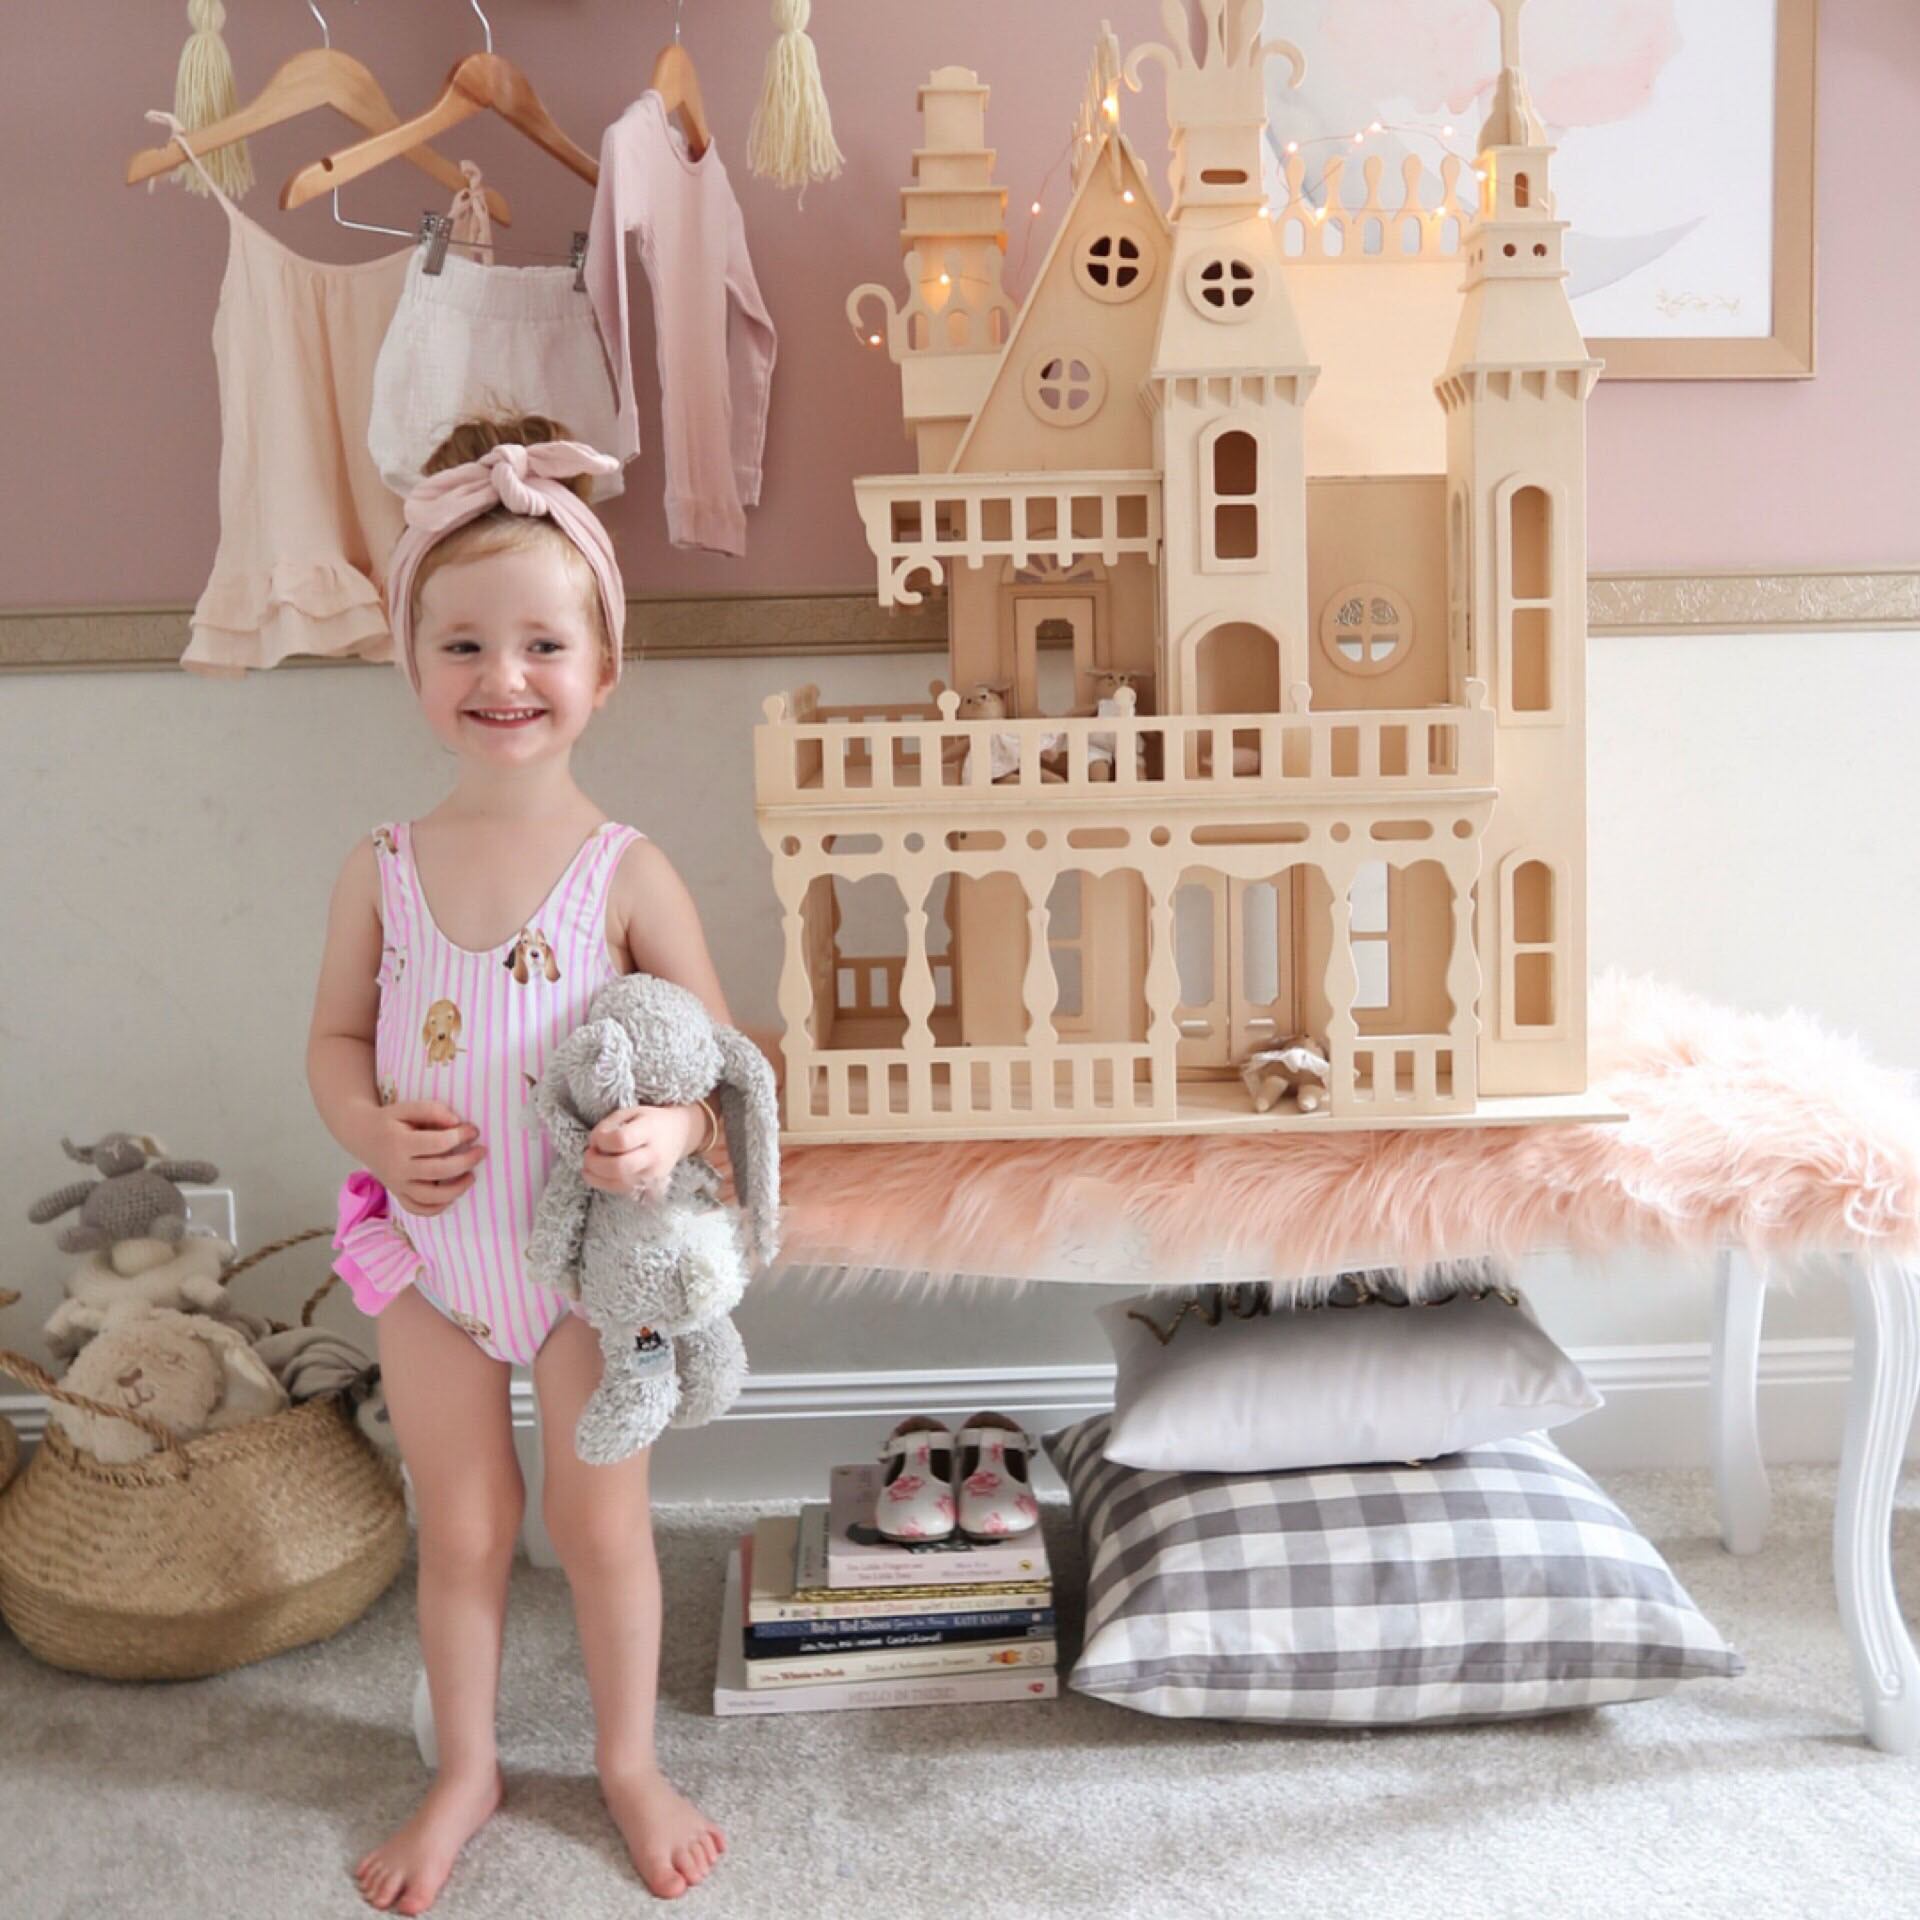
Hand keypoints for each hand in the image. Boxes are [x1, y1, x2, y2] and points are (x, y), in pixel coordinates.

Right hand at [362, 1099, 485, 1217]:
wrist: (361, 1135)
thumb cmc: (390, 1120)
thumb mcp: (407, 1107)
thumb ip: (433, 1111)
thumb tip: (457, 1122)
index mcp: (400, 1143)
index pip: (438, 1144)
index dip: (460, 1136)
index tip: (473, 1131)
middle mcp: (398, 1168)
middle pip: (439, 1171)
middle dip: (466, 1162)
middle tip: (481, 1152)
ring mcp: (397, 1185)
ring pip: (431, 1197)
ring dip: (457, 1189)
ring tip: (471, 1176)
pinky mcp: (397, 1194)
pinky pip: (418, 1209)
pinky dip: (437, 1208)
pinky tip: (452, 1195)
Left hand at [582, 1105, 698, 1201]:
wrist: (680, 1135)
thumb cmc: (651, 1121)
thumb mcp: (631, 1112)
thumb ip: (609, 1125)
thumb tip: (593, 1144)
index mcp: (650, 1130)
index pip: (621, 1140)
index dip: (601, 1141)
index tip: (597, 1138)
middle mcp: (653, 1155)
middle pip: (619, 1167)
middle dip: (595, 1163)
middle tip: (589, 1154)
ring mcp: (652, 1174)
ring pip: (618, 1184)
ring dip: (596, 1176)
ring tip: (590, 1165)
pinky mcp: (649, 1186)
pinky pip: (621, 1190)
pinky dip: (603, 1184)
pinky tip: (598, 1174)